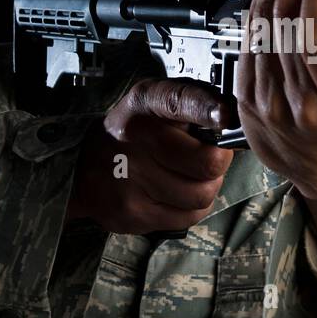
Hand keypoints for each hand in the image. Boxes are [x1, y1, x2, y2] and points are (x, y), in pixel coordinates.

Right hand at [66, 79, 234, 233]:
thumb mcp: (154, 102)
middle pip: (208, 162)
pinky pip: (189, 216)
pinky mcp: (134, 213)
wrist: (83, 169)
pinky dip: (192, 207)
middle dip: (218, 161)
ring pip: (203, 194)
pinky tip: (176, 194)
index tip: (225, 115)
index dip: (208, 109)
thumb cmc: (133, 132)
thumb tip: (233, 118)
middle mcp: (135, 138)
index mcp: (144, 102)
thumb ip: (193, 102)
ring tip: (190, 176)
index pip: (180, 100)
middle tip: (210, 158)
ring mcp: (132, 179)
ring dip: (207, 186)